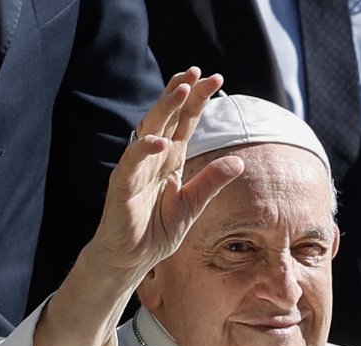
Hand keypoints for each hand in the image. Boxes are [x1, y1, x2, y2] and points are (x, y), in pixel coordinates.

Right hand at [87, 67, 244, 278]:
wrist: (131, 259)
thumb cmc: (156, 232)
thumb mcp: (192, 205)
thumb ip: (211, 182)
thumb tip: (239, 161)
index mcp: (171, 160)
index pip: (185, 122)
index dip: (198, 99)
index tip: (216, 78)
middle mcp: (153, 159)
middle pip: (168, 118)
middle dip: (182, 93)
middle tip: (197, 71)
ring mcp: (136, 170)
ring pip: (149, 131)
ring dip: (164, 109)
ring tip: (180, 90)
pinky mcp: (122, 187)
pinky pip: (132, 163)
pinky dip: (144, 150)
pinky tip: (160, 141)